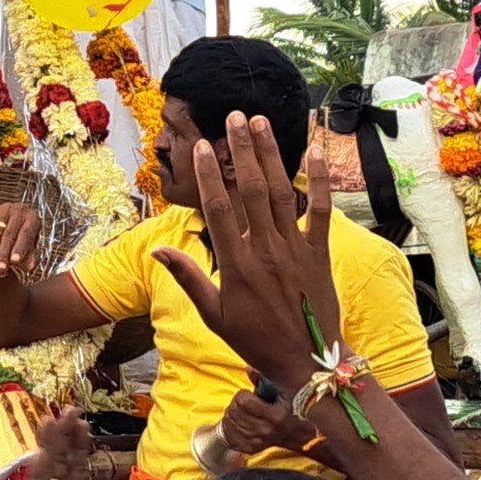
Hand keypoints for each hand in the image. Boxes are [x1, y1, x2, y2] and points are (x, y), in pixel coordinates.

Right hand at [0, 202, 47, 281]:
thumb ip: (31, 257)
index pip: (25, 234)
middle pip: (9, 234)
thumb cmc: (25, 236)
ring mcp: (4, 209)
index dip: (19, 248)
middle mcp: (19, 210)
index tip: (14, 262)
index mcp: (32, 218)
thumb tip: (29, 267)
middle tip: (1, 268)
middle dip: (4, 253)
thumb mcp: (32, 245)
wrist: (15, 219)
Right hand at [155, 113, 341, 391]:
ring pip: (282, 192)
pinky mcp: (319, 252)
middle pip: (251, 190)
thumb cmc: (256, 341)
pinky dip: (318, 181)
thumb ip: (188, 277)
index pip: (219, 210)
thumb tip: (160, 250)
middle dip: (242, 150)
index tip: (203, 146)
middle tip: (235, 117)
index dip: (210, 176)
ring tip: (262, 123)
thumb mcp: (214, 315)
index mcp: (236, 265)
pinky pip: (321, 211)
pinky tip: (314, 152)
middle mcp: (266, 250)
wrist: (308, 362)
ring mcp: (295, 249)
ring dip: (272, 154)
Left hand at [217, 389, 314, 466]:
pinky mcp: (249, 448)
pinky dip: (230, 428)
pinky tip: (240, 425)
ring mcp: (257, 441)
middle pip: (234, 411)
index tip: (248, 396)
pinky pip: (228, 434)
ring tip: (243, 414)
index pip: (243, 401)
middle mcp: (267, 431)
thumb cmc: (286, 410)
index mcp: (277, 416)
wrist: (295, 436)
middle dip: (236, 405)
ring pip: (229, 421)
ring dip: (232, 416)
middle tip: (245, 405)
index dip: (243, 395)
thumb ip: (264, 380)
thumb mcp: (280, 393)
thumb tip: (250, 369)